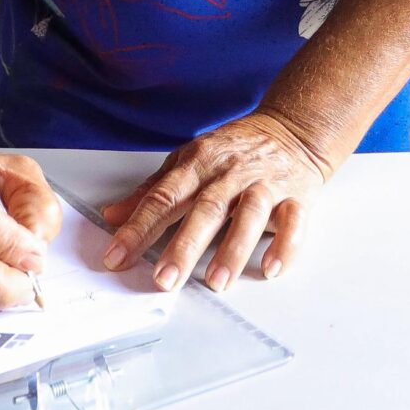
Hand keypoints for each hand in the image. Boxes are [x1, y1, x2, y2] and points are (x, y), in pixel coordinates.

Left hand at [100, 111, 327, 291]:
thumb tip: (113, 215)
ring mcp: (264, 184)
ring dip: (233, 250)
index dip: (138, 227)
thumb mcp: (189, 160)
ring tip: (216, 281)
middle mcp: (230, 174)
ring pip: (249, 215)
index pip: (163, 197)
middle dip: (184, 246)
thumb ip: (153, 190)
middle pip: (205, 209)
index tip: (118, 256)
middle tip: (165, 279)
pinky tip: (271, 269)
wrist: (292, 129)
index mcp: (198, 164)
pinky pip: (294, 222)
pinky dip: (285, 245)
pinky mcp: (296, 196)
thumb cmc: (235, 149)